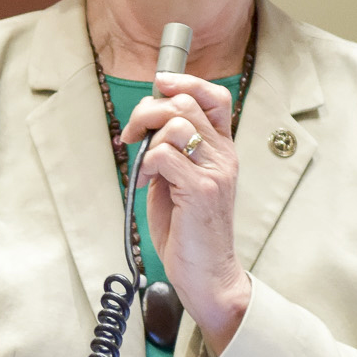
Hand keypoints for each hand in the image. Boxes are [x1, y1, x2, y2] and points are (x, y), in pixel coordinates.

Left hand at [119, 70, 250, 353]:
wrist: (209, 275)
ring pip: (174, 125)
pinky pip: (164, 154)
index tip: (160, 84)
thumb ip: (171, 153)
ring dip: (146, 138)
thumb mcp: (180, 183)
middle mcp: (224, 156)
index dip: (186, 81)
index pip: (215, 98)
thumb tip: (146, 128)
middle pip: (184, 103)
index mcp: (222, 151)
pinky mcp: (201, 190)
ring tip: (142, 165)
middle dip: (147, 110)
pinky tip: (146, 181)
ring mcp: (215, 171)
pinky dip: (147, 163)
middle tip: (133, 134)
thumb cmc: (191, 233)